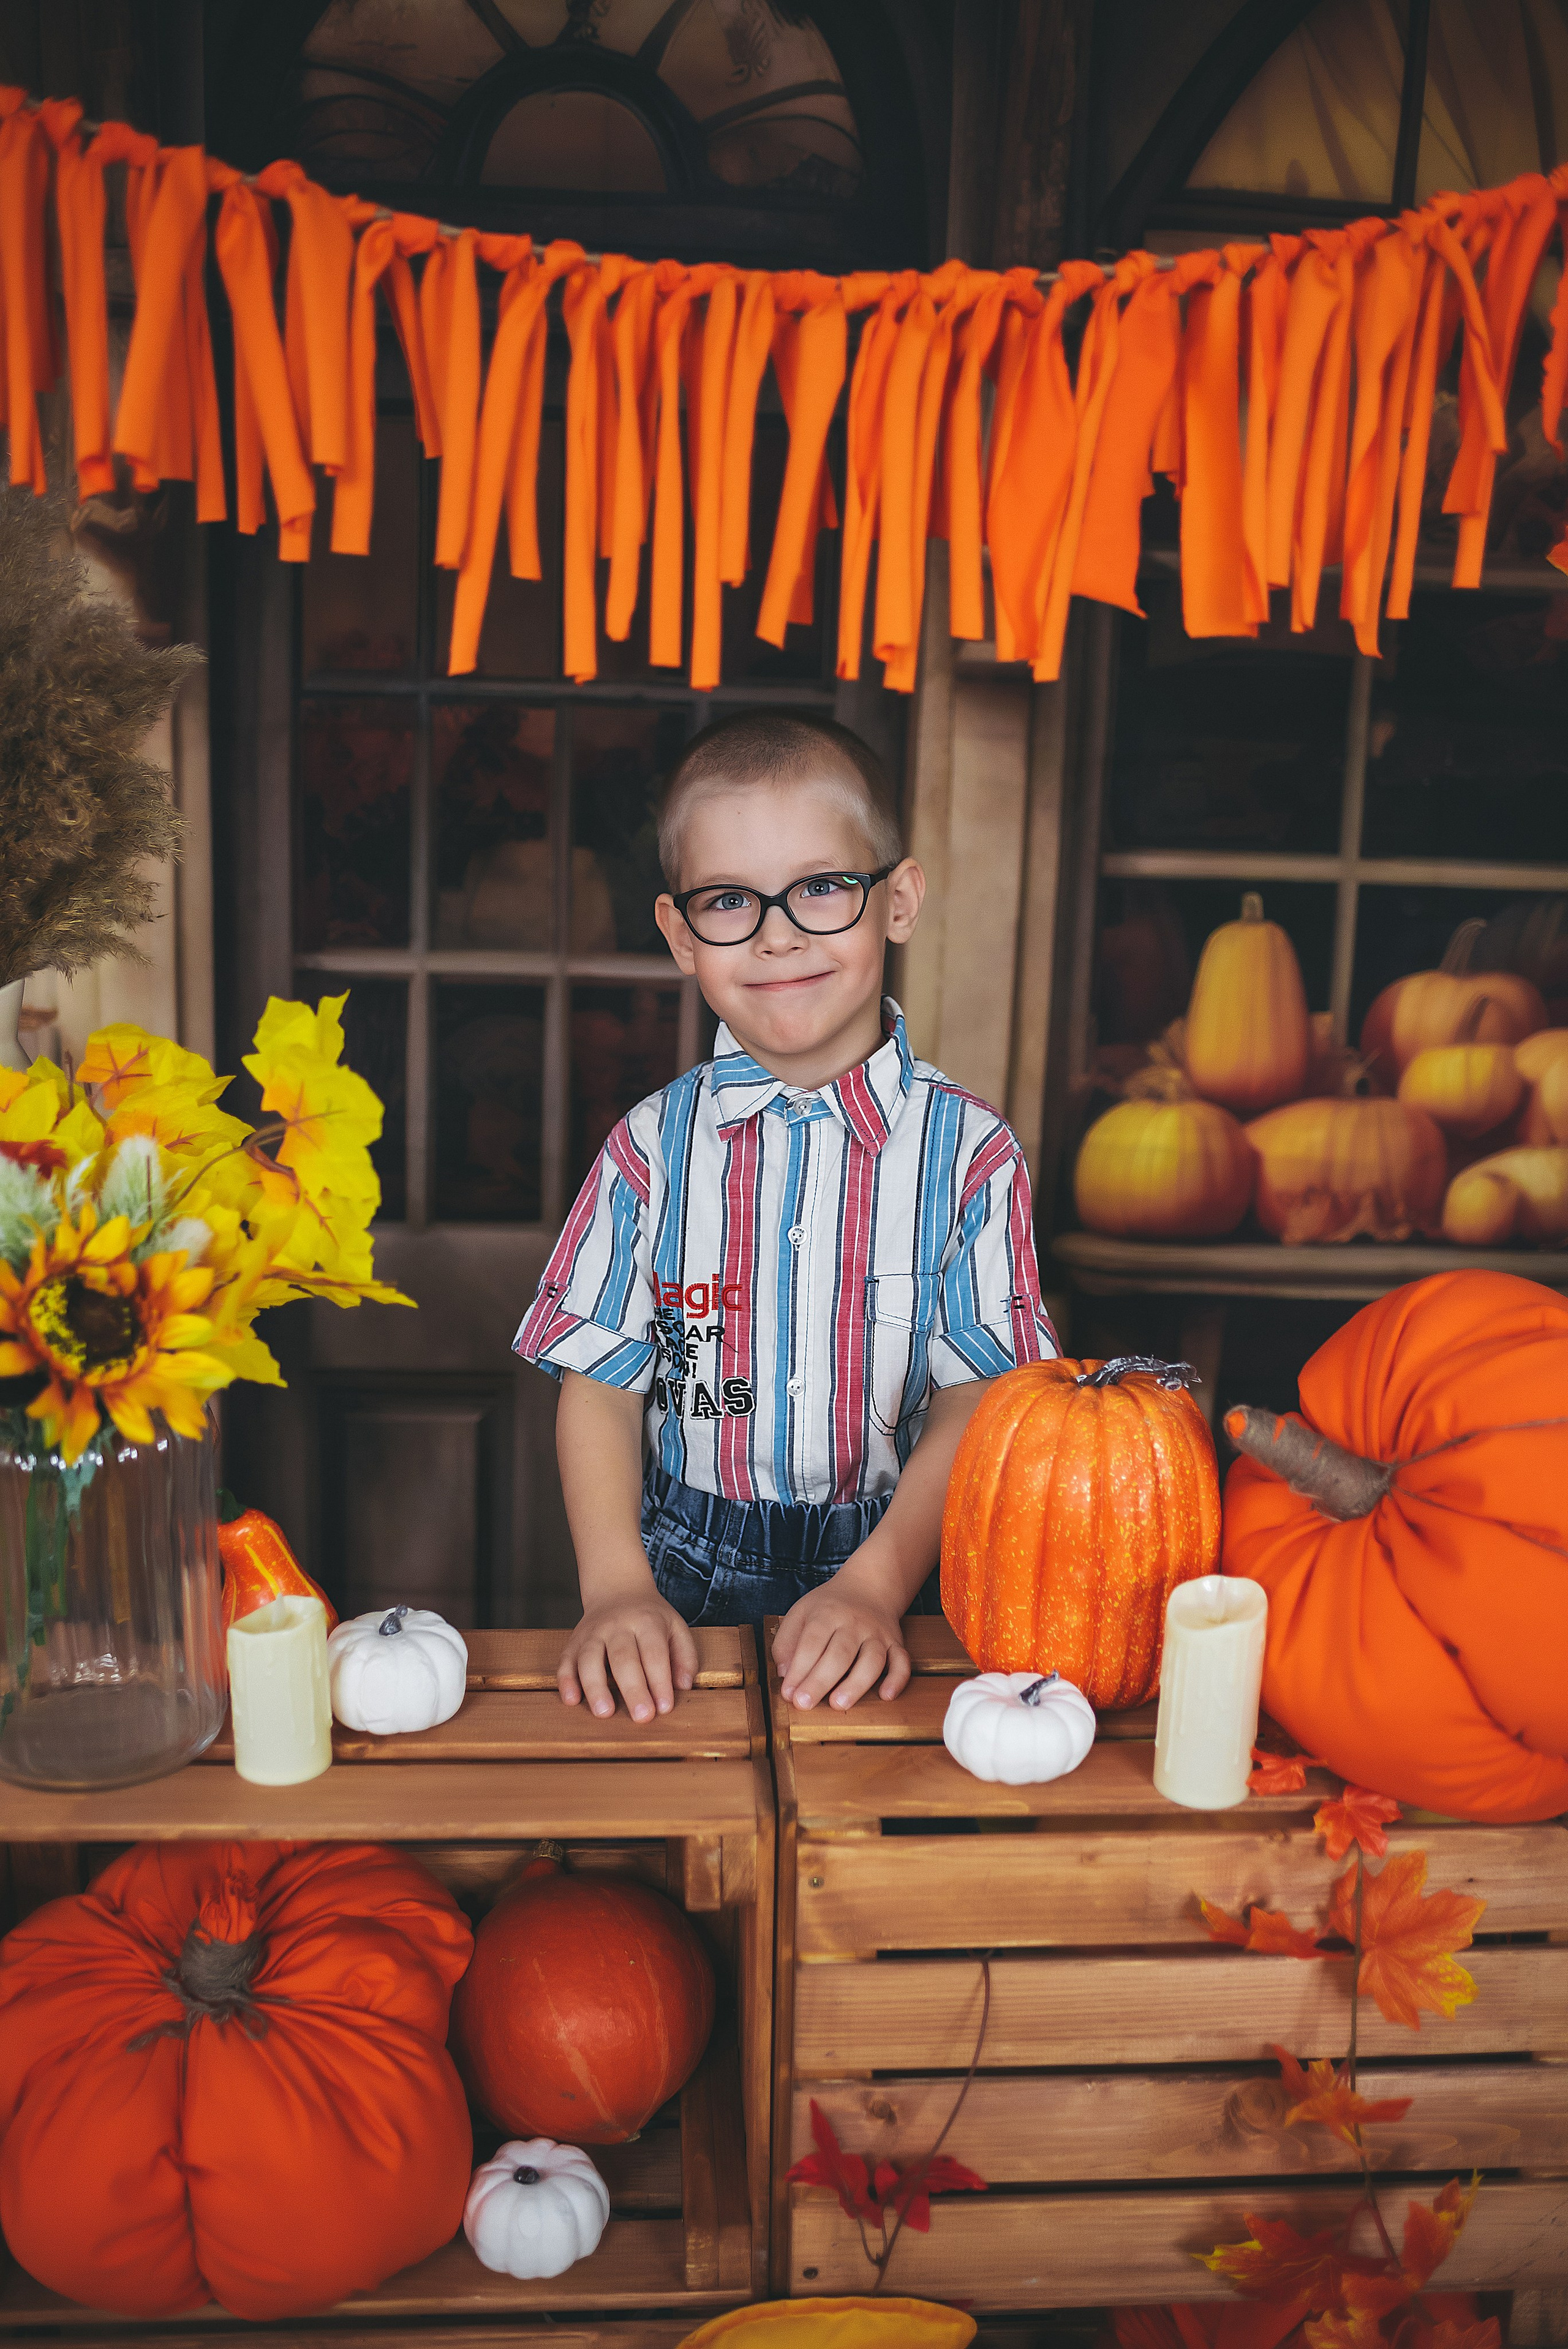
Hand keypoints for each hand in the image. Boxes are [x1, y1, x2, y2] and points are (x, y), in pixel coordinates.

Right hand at [558, 1593, 699, 1723]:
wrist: (618, 1590)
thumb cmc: (650, 1618)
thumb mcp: (676, 1628)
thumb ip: (685, 1656)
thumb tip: (684, 1685)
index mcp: (647, 1622)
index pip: (654, 1654)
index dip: (660, 1682)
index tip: (664, 1708)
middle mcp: (617, 1626)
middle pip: (623, 1658)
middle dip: (633, 1689)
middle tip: (642, 1717)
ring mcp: (592, 1633)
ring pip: (590, 1659)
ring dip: (596, 1687)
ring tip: (604, 1712)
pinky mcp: (574, 1642)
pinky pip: (566, 1661)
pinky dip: (566, 1681)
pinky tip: (571, 1700)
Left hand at [773, 1571, 911, 1711]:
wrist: (868, 1586)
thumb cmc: (828, 1607)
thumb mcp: (800, 1613)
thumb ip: (786, 1642)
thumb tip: (785, 1674)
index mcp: (826, 1614)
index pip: (811, 1643)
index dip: (799, 1669)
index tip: (788, 1693)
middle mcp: (854, 1623)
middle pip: (839, 1654)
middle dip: (820, 1681)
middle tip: (804, 1703)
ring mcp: (878, 1634)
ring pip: (872, 1660)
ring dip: (856, 1684)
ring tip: (838, 1704)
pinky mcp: (896, 1643)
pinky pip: (902, 1662)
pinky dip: (898, 1679)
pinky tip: (886, 1696)